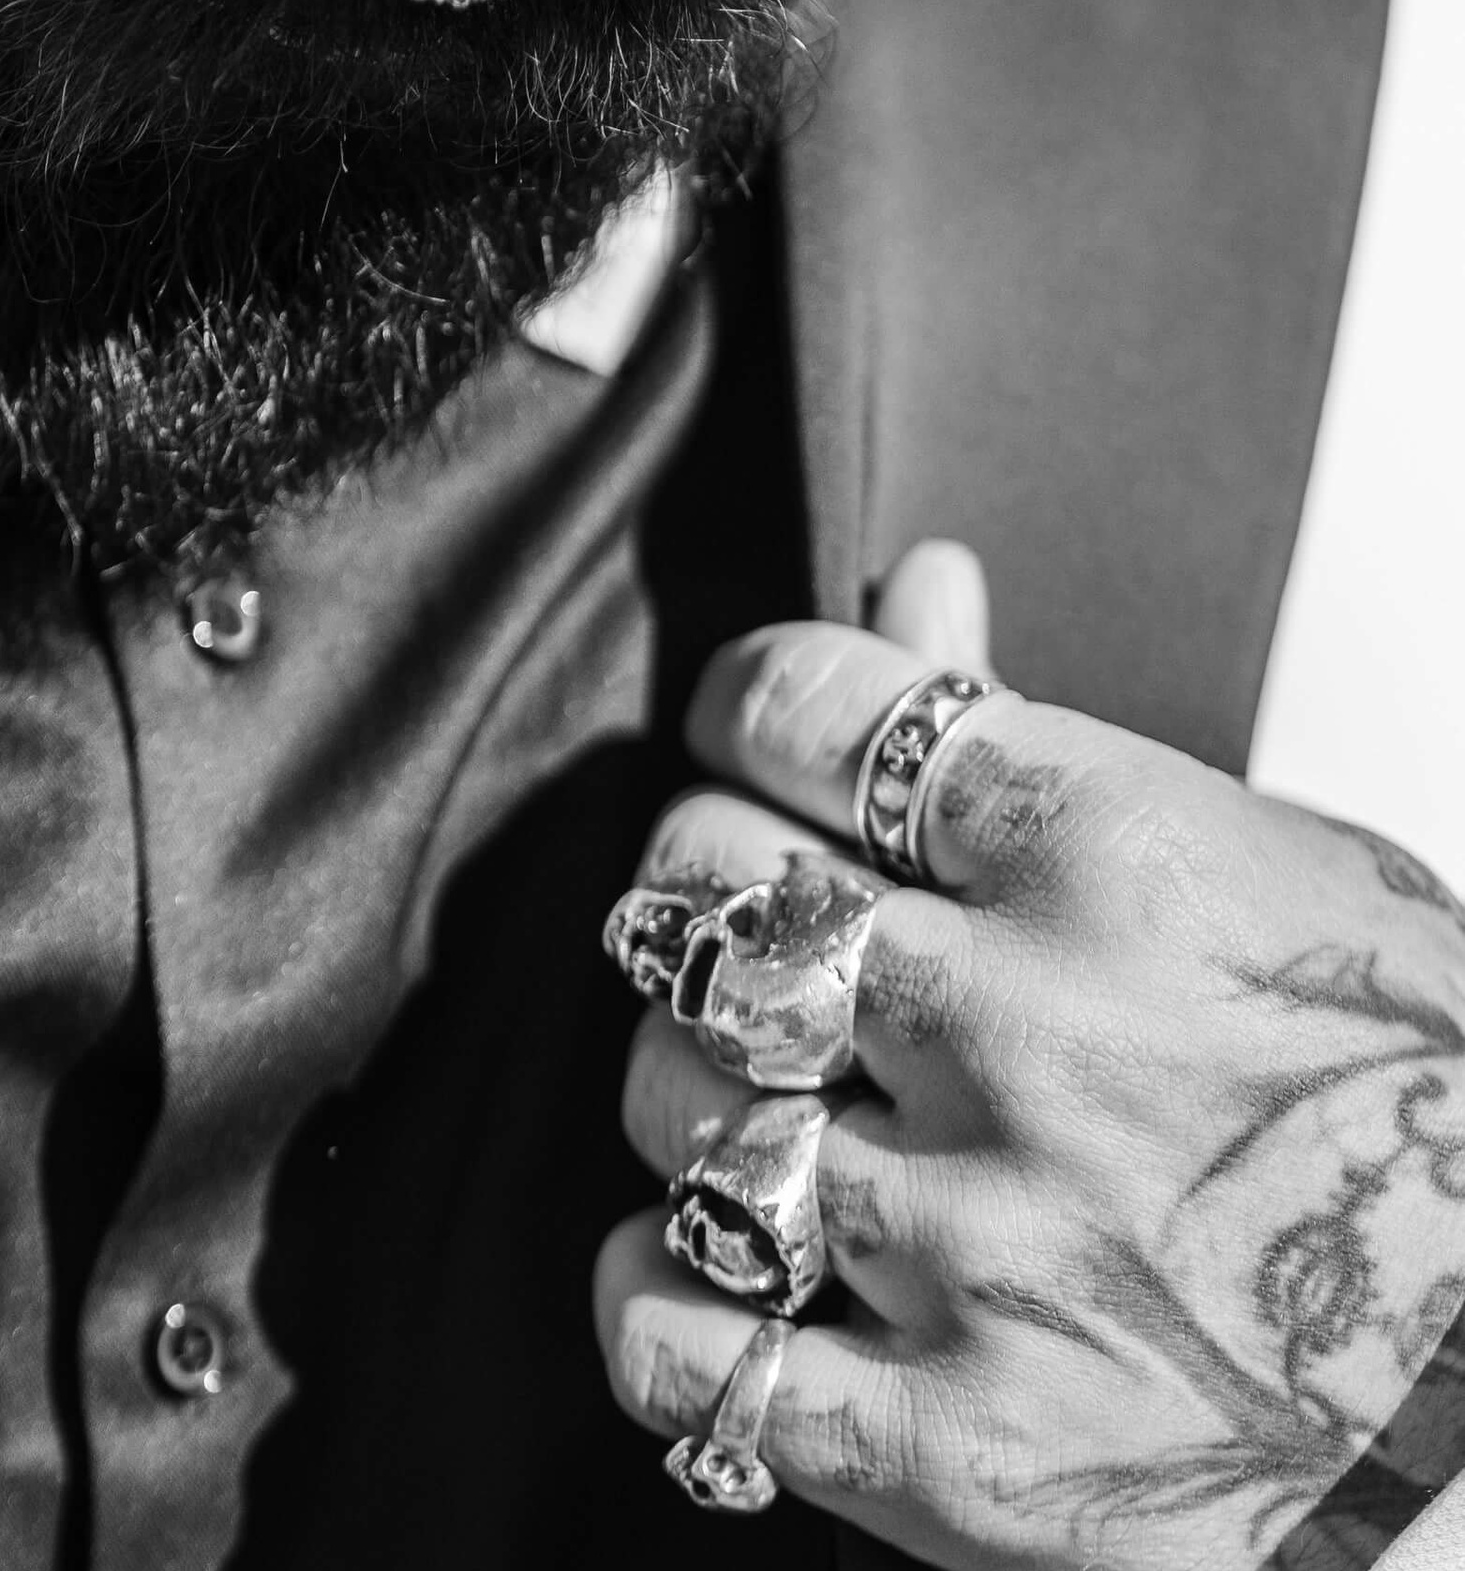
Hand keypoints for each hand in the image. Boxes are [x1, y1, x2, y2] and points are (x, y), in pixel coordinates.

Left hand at [598, 543, 1464, 1568]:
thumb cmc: (1422, 1123)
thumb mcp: (1279, 878)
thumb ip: (1051, 738)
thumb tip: (914, 584)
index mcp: (1119, 860)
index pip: (803, 709)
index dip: (746, 713)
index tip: (751, 740)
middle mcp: (1030, 1037)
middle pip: (711, 889)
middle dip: (709, 889)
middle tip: (770, 928)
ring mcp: (989, 1247)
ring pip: (680, 1102)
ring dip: (691, 1089)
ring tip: (777, 1098)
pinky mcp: (965, 1458)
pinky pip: (688, 1352)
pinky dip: (655, 1300)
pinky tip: (709, 1272)